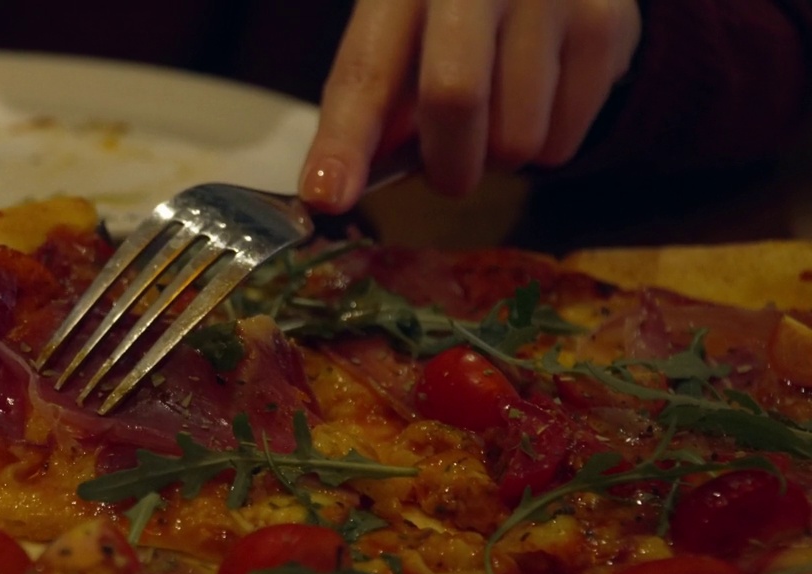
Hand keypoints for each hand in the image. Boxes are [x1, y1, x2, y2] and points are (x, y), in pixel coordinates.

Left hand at [300, 0, 641, 212]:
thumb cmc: (455, 14)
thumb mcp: (403, 35)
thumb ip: (374, 106)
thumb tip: (339, 189)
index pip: (366, 70)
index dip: (344, 142)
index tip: (327, 197)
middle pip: (455, 97)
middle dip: (447, 164)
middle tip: (450, 172)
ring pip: (517, 136)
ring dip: (499, 158)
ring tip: (501, 116)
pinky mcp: (606, 20)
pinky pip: (564, 138)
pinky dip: (545, 146)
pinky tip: (544, 99)